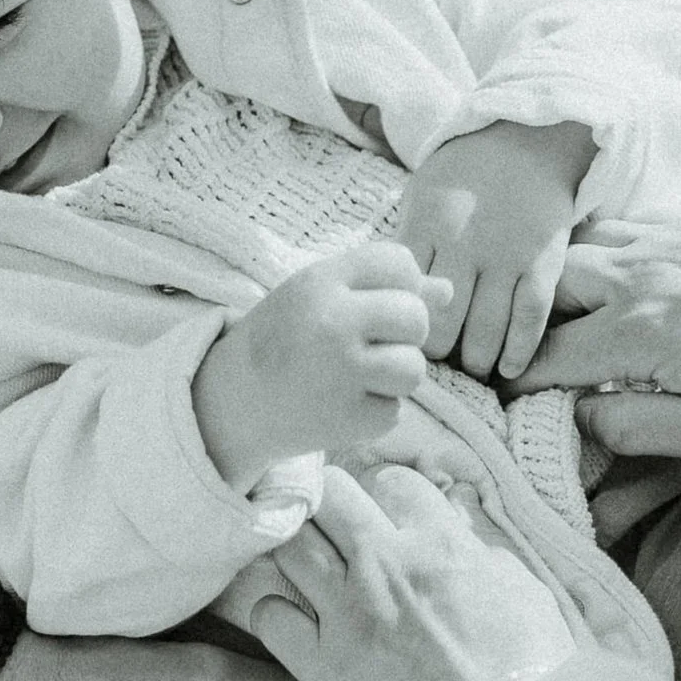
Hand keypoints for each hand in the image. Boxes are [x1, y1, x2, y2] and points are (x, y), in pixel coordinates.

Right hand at [194, 243, 445, 485]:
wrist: (232, 401)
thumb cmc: (286, 339)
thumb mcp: (321, 297)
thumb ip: (382, 288)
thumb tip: (448, 291)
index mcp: (321, 281)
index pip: (398, 262)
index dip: (401, 284)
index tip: (377, 304)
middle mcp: (332, 321)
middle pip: (416, 317)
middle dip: (407, 334)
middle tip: (374, 345)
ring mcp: (340, 373)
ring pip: (414, 369)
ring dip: (395, 378)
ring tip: (359, 377)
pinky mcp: (347, 419)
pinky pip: (395, 411)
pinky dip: (375, 412)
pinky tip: (342, 404)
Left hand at [239, 464, 575, 680]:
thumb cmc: (530, 677)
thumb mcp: (527, 595)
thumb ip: (487, 553)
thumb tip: (462, 525)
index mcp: (441, 544)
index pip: (394, 483)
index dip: (390, 498)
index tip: (391, 520)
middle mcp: (386, 565)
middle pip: (330, 495)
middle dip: (329, 504)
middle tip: (334, 530)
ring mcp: (347, 612)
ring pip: (290, 544)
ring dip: (293, 549)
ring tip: (304, 569)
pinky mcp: (321, 664)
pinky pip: (268, 615)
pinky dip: (272, 613)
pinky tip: (290, 623)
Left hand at [395, 120, 594, 381]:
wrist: (528, 137)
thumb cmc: (465, 174)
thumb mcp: (421, 196)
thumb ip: (408, 245)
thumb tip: (388, 300)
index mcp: (426, 225)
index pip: (402, 297)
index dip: (399, 329)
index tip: (400, 343)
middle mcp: (465, 242)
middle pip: (441, 325)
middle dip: (436, 356)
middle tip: (435, 369)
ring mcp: (507, 253)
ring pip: (486, 331)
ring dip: (476, 362)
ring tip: (469, 373)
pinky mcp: (543, 261)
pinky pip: (529, 318)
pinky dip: (517, 351)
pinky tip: (507, 370)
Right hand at [510, 214, 680, 458]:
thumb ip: (630, 426)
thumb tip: (573, 418)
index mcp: (639, 332)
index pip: (544, 356)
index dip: (515, 383)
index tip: (505, 403)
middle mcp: (641, 275)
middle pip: (548, 287)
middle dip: (528, 323)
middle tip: (530, 357)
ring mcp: (666, 241)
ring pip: (578, 247)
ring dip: (560, 283)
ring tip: (563, 321)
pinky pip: (621, 225)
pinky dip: (599, 252)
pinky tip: (610, 282)